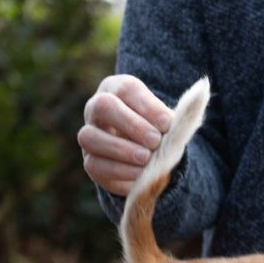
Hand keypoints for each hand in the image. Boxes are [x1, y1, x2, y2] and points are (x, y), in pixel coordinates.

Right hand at [78, 75, 173, 195]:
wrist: (150, 158)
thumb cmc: (159, 131)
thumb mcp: (166, 123)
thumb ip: (169, 122)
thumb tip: (174, 128)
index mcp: (118, 90)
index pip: (126, 89)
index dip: (147, 106)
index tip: (167, 124)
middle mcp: (97, 108)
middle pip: (103, 106)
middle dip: (131, 124)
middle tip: (155, 140)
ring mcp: (89, 135)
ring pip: (90, 136)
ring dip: (121, 149)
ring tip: (146, 158)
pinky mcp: (90, 162)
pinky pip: (96, 165)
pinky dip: (120, 170)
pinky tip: (140, 174)